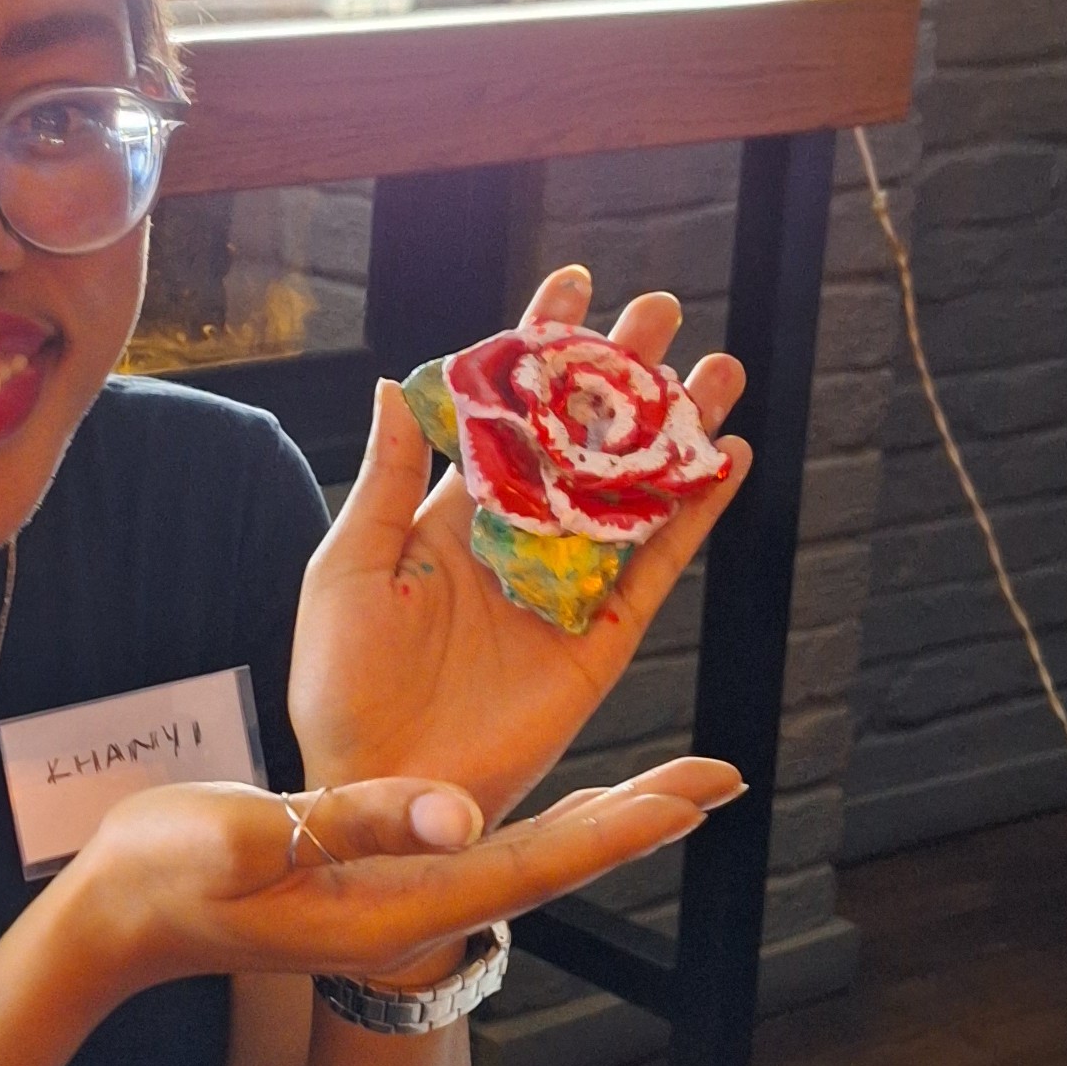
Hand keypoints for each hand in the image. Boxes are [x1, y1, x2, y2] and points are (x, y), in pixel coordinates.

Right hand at [48, 758, 742, 1009]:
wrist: (119, 915)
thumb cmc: (166, 875)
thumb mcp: (249, 839)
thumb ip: (354, 823)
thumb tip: (460, 812)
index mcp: (392, 906)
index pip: (528, 866)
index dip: (614, 829)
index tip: (689, 798)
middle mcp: (412, 905)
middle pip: (550, 860)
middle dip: (637, 817)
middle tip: (723, 779)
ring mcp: (399, 892)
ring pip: (525, 851)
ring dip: (602, 815)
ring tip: (677, 781)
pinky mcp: (381, 869)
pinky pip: (483, 840)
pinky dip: (538, 810)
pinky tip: (572, 793)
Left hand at [288, 268, 746, 821]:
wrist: (378, 786)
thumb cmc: (341, 682)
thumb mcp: (348, 566)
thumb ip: (385, 480)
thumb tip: (396, 385)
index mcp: (451, 510)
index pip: (506, 409)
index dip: (539, 344)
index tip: (574, 279)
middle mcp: (516, 538)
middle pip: (583, 437)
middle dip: (622, 371)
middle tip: (661, 309)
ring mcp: (564, 586)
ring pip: (633, 492)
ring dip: (675, 432)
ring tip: (718, 368)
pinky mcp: (599, 639)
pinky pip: (656, 568)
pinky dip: (693, 517)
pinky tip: (725, 462)